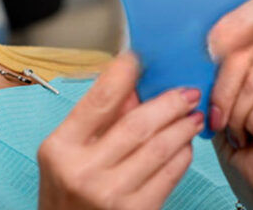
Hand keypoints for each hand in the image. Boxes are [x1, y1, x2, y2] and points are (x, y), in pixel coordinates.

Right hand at [37, 53, 204, 209]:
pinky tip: (185, 144)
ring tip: (192, 115)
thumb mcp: (67, 153)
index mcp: (60, 147)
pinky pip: (169, 175)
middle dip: (169, 103)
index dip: (123, 75)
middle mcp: (84, 170)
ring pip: (159, 149)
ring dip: (181, 127)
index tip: (139, 58)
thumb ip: (97, 120)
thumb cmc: (66, 193)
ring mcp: (111, 194)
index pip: (98, 101)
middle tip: (187, 91)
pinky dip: (181, 155)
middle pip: (137, 125)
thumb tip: (133, 88)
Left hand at [208, 0, 252, 209]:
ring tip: (241, 128)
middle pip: (246, 53)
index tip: (209, 48)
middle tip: (218, 116)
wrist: (251, 172)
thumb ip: (211, 62)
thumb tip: (192, 44)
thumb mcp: (212, 87)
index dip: (232, 25)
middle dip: (221, 90)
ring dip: (237, 113)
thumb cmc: (230, 129)